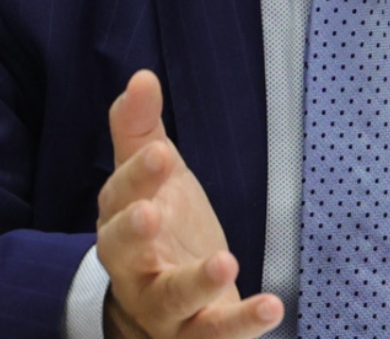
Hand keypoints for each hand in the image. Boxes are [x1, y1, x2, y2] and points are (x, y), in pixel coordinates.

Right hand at [96, 70, 284, 338]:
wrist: (164, 303)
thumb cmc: (160, 225)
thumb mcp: (151, 175)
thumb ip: (140, 128)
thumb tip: (142, 76)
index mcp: (119, 222)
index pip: (118, 197)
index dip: (136, 177)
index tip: (160, 152)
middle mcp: (133, 269)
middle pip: (122, 254)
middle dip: (133, 233)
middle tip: (151, 212)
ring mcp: (163, 308)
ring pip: (168, 301)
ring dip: (195, 283)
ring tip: (225, 261)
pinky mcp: (197, 334)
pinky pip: (215, 335)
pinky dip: (242, 325)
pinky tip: (272, 305)